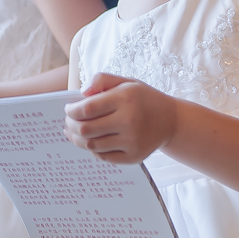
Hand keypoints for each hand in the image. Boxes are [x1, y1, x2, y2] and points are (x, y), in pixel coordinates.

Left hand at [64, 72, 178, 162]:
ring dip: (78, 140)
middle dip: (71, 126)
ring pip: (92, 146)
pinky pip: (104, 157)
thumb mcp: (125, 82)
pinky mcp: (134, 157)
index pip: (86, 109)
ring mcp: (132, 142)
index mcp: (125, 99)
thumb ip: (101, 80)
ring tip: (74, 132)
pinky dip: (93, 150)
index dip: (71, 111)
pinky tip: (91, 141)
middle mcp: (129, 121)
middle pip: (86, 130)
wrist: (170, 120)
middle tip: (68, 122)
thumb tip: (81, 94)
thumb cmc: (142, 99)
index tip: (68, 109)